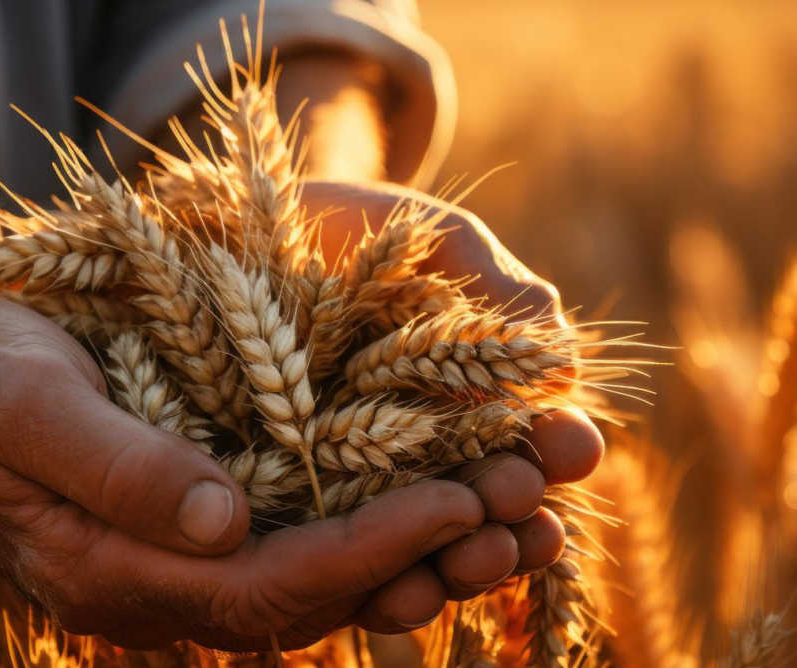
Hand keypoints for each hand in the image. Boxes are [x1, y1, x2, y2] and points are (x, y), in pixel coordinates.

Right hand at [0, 295, 516, 650]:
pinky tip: (442, 491)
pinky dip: (378, 524)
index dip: (367, 548)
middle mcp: (162, 590)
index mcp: (115, 574)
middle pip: (318, 596)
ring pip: (325, 578)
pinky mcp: (199, 528)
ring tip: (515, 506)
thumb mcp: (28, 404)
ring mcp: (184, 564)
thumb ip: (115, 466)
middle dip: (423, 555)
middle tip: (521, 502)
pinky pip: (304, 542)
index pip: (269, 585)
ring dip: (420, 549)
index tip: (456, 498)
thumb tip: (222, 520)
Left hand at [301, 180, 604, 627]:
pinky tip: (390, 594)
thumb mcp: (433, 241)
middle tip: (525, 521)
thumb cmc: (351, 227)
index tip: (573, 446)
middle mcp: (427, 445)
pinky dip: (375, 581)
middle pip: (486, 502)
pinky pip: (345, 557)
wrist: (243, 222)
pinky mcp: (299, 502)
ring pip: (424, 544)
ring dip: (458, 565)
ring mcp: (363, 478)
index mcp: (472, 391)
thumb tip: (566, 368)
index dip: (558, 446)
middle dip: (513, 516)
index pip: (530, 434)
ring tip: (468, 563)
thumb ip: (496, 287)